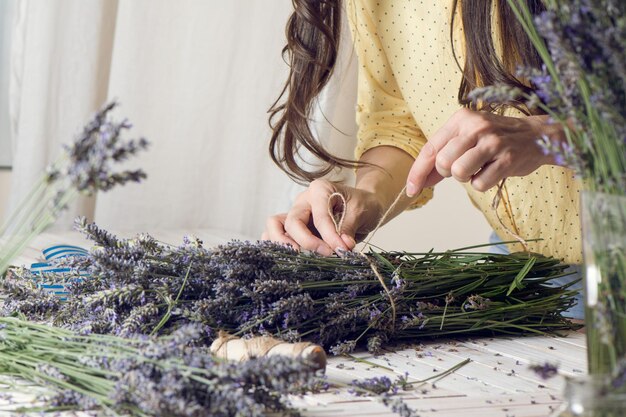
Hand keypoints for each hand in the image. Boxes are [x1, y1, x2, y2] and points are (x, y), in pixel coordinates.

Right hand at [261, 179, 383, 255]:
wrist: (365, 205)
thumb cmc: (363, 204)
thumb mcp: (360, 212)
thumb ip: (348, 228)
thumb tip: (342, 247)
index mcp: (319, 190)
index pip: (319, 216)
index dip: (329, 236)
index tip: (342, 250)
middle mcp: (303, 201)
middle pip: (292, 222)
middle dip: (307, 242)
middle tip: (326, 254)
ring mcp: (296, 213)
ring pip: (275, 225)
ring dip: (283, 243)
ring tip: (297, 258)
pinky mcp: (294, 227)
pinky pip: (274, 233)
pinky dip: (275, 244)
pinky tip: (285, 257)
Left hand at [406, 109, 559, 196]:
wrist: (537, 136)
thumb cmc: (495, 140)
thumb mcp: (467, 140)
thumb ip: (442, 158)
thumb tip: (419, 181)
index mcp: (461, 119)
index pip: (430, 149)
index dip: (417, 172)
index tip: (410, 190)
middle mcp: (476, 127)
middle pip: (443, 164)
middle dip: (448, 173)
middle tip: (466, 166)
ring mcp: (493, 142)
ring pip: (459, 173)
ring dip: (466, 177)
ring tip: (480, 167)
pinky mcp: (508, 158)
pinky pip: (480, 183)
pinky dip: (483, 183)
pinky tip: (494, 170)